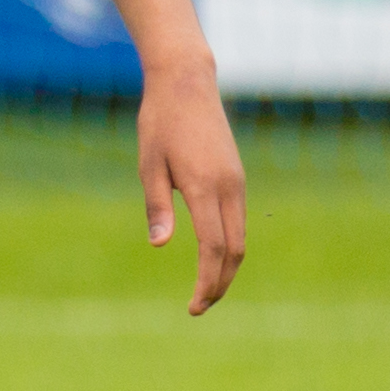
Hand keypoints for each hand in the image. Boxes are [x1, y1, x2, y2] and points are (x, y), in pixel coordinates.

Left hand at [137, 69, 245, 317]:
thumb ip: (157, 206)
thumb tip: (160, 245)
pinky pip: (238, 221)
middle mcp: (229, 188)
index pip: (214, 248)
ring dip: (226, 268)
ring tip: (206, 290)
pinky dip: (229, 247)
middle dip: (220, 283)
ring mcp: (238, 183)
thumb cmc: (160, 123)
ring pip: (241, 237)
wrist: (187, 84)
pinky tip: (213, 258)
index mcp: (205, 187)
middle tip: (198, 307)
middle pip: (235, 250)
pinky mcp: (237, 178)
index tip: (194, 306)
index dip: (207, 282)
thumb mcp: (148, 164)